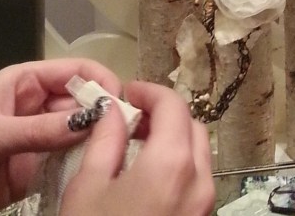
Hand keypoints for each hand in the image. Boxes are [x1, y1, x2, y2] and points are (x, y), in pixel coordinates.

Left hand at [0, 59, 120, 209]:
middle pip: (84, 101)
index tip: (118, 101)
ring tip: (115, 150)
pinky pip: (71, 160)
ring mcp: (41, 137)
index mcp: (25, 83)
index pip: (74, 70)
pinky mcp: (40, 167)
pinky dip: (85, 164)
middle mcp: (38, 106)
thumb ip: (39, 129)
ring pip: (82, 132)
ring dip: (99, 139)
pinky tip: (97, 167)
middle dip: (104, 113)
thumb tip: (91, 121)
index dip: (99, 80)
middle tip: (126, 131)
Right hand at [60, 81, 214, 215]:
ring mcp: (206, 203)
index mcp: (173, 163)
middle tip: (134, 116)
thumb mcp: (88, 187)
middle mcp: (200, 179)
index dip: (151, 92)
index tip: (129, 92)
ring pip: (200, 153)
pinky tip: (152, 172)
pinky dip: (181, 164)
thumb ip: (106, 140)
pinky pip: (199, 179)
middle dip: (166, 114)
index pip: (174, 106)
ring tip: (140, 143)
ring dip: (176, 138)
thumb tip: (114, 110)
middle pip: (193, 126)